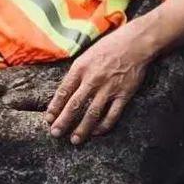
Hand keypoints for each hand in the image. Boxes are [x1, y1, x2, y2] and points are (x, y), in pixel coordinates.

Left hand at [44, 26, 150, 144]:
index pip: (63, 91)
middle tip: (55, 133)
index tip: (48, 118)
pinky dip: (104, 126)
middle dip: (63, 121)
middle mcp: (92, 79)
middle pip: (75, 105)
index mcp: (80, 68)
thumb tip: (66, 90)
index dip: (54, 107)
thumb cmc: (108, 46)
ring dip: (82, 129)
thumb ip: (77, 73)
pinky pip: (112, 114)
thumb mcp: (86, 55)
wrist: (134, 43)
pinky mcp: (124, 94)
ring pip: (92, 113)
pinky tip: (96, 132)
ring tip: (74, 140)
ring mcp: (108, 88)